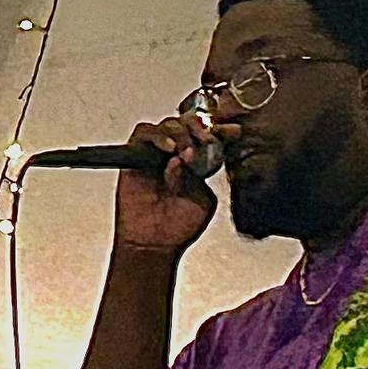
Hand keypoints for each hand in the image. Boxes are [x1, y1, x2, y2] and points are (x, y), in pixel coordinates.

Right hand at [113, 115, 238, 255]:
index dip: (221, 131)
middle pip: (189, 124)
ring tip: (185, 149)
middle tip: (206, 139)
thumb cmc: (177, 227)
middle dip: (200, 127)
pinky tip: (169, 150)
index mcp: (198, 164)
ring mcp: (156, 153)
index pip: (210, 137)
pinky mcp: (135, 155)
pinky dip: (157, 136)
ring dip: (180, 132)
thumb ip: (198, 177)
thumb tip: (190, 156)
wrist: (153, 244)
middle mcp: (178, 154)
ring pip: (168, 125)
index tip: (232, 131)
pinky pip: (143, 133)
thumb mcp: (201, 200)